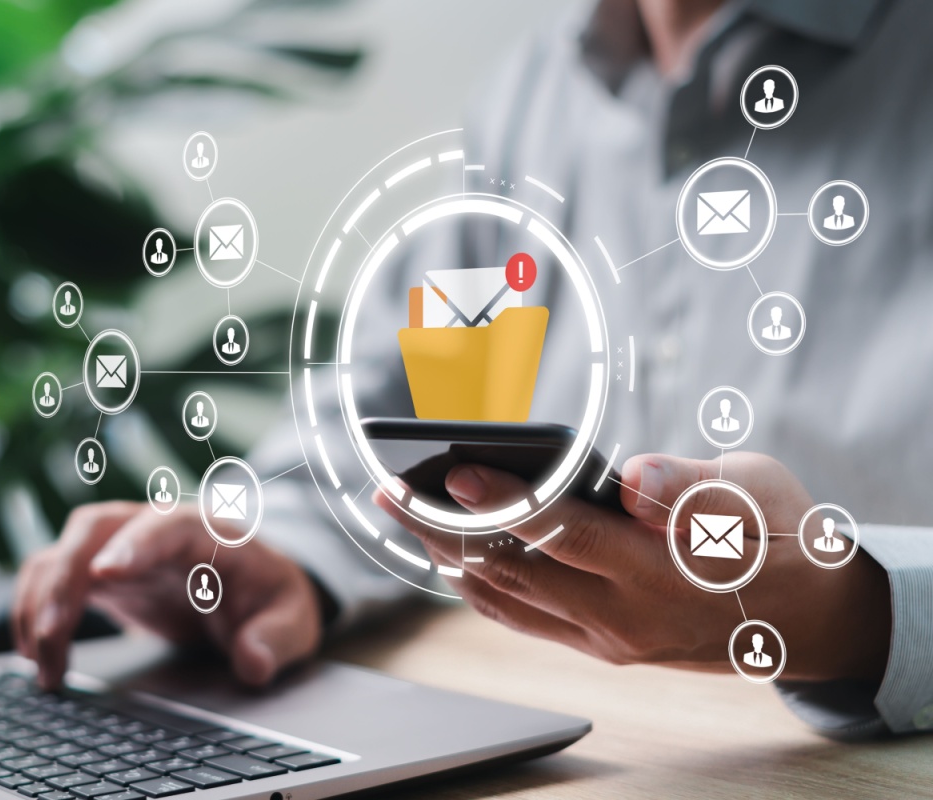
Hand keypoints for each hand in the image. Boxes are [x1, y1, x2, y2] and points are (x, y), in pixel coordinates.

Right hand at [12, 502, 321, 689]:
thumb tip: (254, 661)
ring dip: (41, 601)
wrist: (253, 589)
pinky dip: (35, 612)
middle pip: (94, 528)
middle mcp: (153, 530)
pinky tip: (37, 656)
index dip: (134, 545)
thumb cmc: (269, 597)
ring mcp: (120, 549)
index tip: (107, 574)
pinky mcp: (100, 575)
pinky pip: (53, 580)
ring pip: (62, 553)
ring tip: (42, 664)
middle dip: (66, 575)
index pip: (165, 525)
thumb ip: (276, 638)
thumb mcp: (291, 619)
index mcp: (205, 531)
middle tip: (52, 631)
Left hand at [373, 452, 890, 681]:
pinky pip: (522, 620)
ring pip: (506, 600)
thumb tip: (636, 479)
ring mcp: (607, 640)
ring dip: (447, 557)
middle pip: (513, 571)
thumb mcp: (758, 491)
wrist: (806, 617)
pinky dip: (478, 587)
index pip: (566, 534)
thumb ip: (692, 487)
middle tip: (392, 490)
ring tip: (402, 514)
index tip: (455, 474)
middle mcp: (624, 617)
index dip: (506, 505)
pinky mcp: (600, 648)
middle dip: (445, 529)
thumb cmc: (780, 534)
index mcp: (663, 570)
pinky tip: (447, 554)